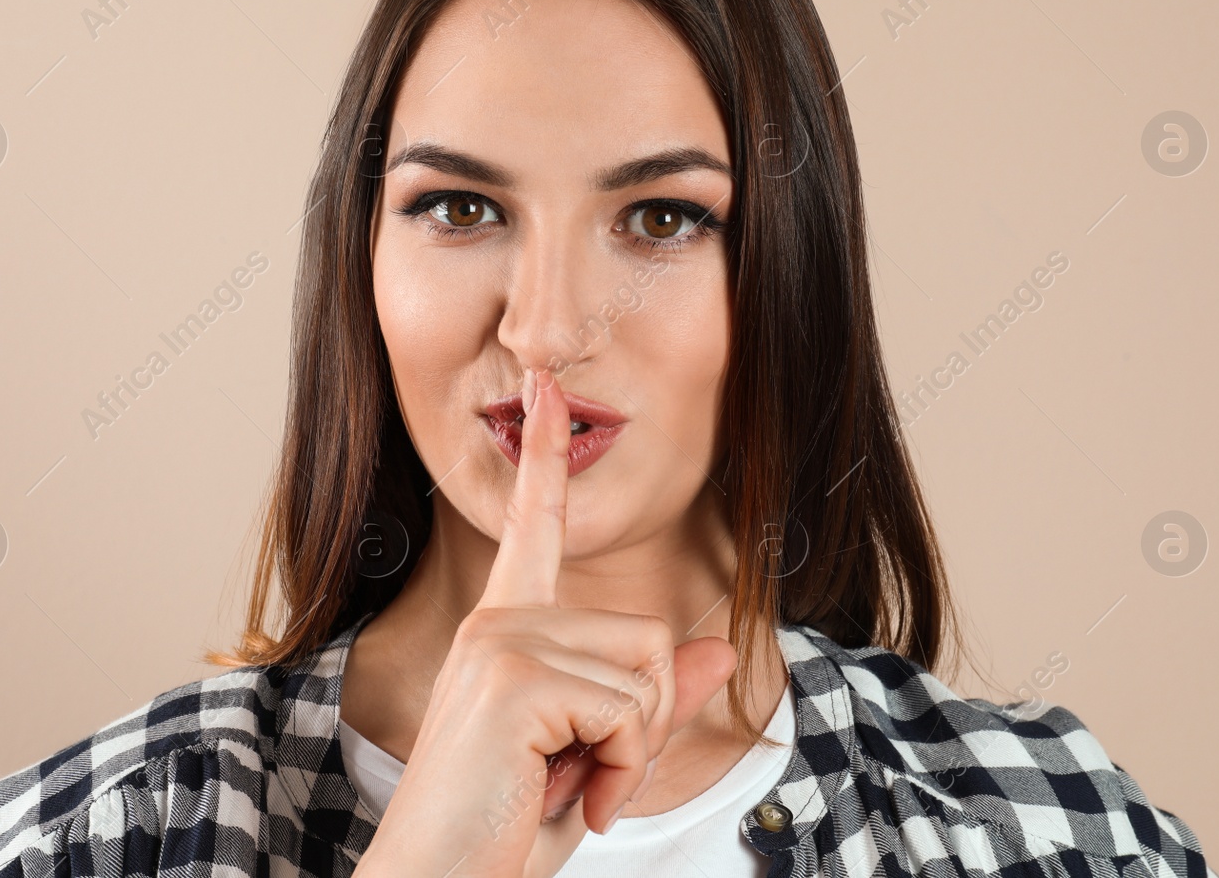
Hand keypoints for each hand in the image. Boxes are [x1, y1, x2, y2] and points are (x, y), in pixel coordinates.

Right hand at [352, 368, 737, 877]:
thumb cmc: (501, 831)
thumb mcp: (596, 760)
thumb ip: (653, 701)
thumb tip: (720, 648)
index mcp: (506, 630)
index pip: (534, 528)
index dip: (546, 456)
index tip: (546, 388)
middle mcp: (498, 620)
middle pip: (648, 635)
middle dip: (645, 725)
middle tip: (581, 780)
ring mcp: (499, 642)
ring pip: (647, 673)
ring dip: (631, 753)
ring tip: (563, 788)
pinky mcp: (510, 678)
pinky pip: (631, 711)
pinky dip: (619, 771)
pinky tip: (563, 800)